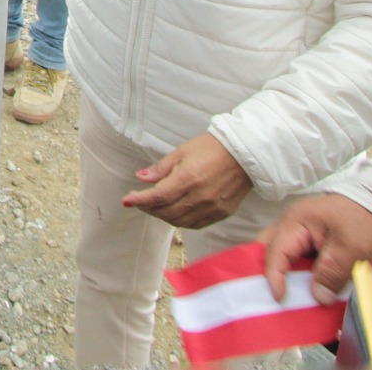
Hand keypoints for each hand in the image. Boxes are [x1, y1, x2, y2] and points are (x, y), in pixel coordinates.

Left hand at [121, 132, 252, 228]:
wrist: (244, 153)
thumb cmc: (211, 148)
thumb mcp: (181, 152)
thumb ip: (161, 168)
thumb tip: (141, 178)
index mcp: (187, 179)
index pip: (157, 197)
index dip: (139, 200)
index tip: (127, 200)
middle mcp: (199, 197)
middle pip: (166, 212)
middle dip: (148, 208)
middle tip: (139, 201)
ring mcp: (212, 208)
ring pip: (180, 222)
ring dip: (163, 216)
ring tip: (155, 207)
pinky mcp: (222, 213)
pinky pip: (196, 224)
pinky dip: (181, 221)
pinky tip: (175, 213)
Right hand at [259, 193, 371, 304]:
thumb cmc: (367, 222)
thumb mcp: (353, 248)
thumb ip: (332, 271)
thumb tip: (318, 297)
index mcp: (296, 221)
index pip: (276, 251)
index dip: (274, 276)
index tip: (280, 299)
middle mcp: (291, 225)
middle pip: (269, 250)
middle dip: (269, 273)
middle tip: (277, 298)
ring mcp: (299, 232)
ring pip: (281, 256)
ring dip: (286, 276)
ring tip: (292, 298)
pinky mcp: (310, 241)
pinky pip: (296, 259)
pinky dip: (299, 275)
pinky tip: (307, 290)